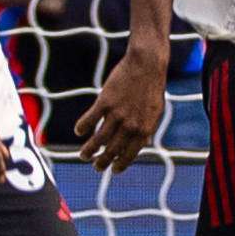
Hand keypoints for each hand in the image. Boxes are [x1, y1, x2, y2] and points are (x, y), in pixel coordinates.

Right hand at [74, 43, 168, 171]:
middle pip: (112, 150)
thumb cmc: (152, 87)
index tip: (114, 170)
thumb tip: (142, 143)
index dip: (121, 164)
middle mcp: (130, 125)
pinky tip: (79, 131)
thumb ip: (146, 127)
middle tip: (96, 166)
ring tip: (84, 155)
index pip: (130, 153)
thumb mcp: (155, 111)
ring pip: (98, 139)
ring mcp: (117, 114)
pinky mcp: (104, 102)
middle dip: (102, 162)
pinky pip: (89, 120)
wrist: (147, 65)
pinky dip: (82, 128)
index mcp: (144, 129)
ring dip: (89, 150)